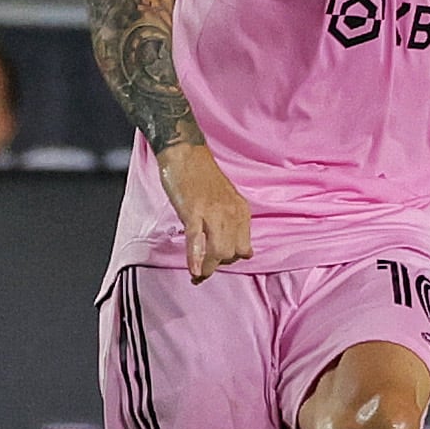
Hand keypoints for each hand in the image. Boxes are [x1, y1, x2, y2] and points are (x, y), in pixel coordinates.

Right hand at [157, 141, 251, 280]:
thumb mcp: (225, 198)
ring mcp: (213, 214)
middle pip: (232, 253)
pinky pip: (197, 242)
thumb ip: (230, 218)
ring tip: (198, 275)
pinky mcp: (194, 212)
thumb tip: (228, 241)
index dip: (231, 259)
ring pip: (218, 251)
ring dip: (207, 268)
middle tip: (205, 270)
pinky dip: (195, 258)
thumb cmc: (201, 174)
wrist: (185, 153)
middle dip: (219, 266)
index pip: (244, 247)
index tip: (218, 263)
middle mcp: (231, 214)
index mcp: (241, 210)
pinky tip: (193, 271)